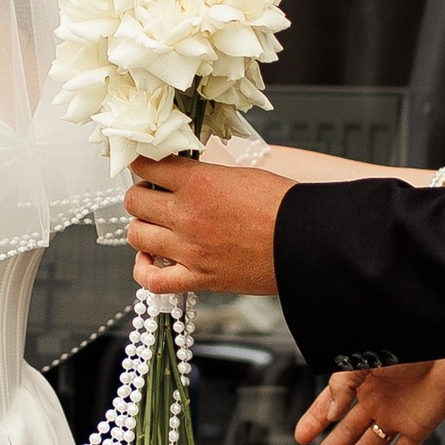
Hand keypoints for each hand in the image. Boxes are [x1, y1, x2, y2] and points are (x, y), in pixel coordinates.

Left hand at [125, 155, 287, 297]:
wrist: (309, 240)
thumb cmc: (284, 206)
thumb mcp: (240, 174)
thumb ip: (204, 176)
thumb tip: (182, 176)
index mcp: (198, 181)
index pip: (148, 165)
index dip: (142, 163)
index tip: (144, 165)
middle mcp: (187, 215)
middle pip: (135, 201)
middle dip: (141, 195)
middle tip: (153, 195)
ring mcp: (189, 249)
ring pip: (137, 236)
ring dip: (142, 228)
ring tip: (155, 226)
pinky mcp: (199, 278)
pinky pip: (151, 281)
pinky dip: (143, 271)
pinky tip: (150, 260)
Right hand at [296, 357, 444, 444]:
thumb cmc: (408, 348)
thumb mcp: (364, 360)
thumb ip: (343, 386)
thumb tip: (329, 414)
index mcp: (362, 383)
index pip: (331, 406)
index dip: (315, 421)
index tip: (301, 438)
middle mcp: (377, 402)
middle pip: (347, 435)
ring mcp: (396, 417)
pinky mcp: (418, 428)